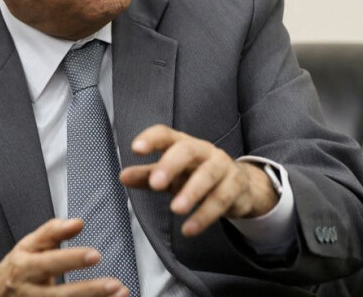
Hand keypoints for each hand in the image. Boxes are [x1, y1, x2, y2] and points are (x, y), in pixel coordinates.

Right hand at [0, 218, 127, 296]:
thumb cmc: (18, 267)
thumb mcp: (29, 244)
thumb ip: (53, 232)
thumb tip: (77, 223)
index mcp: (25, 267)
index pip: (50, 263)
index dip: (72, 259)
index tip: (95, 255)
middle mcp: (29, 292)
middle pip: (60, 295)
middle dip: (89, 290)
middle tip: (114, 284)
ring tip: (120, 294)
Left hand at [119, 125, 277, 236]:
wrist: (240, 186)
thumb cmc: (196, 175)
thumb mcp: (171, 175)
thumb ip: (147, 176)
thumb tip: (122, 176)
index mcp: (183, 143)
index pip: (165, 134)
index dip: (151, 139)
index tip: (135, 149)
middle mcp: (203, 150)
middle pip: (187, 150)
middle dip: (171, 165)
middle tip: (156, 183)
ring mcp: (222, 166)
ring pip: (208, 175)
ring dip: (191, 192)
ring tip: (175, 210)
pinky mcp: (236, 185)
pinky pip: (221, 199)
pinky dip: (204, 215)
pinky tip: (189, 229)